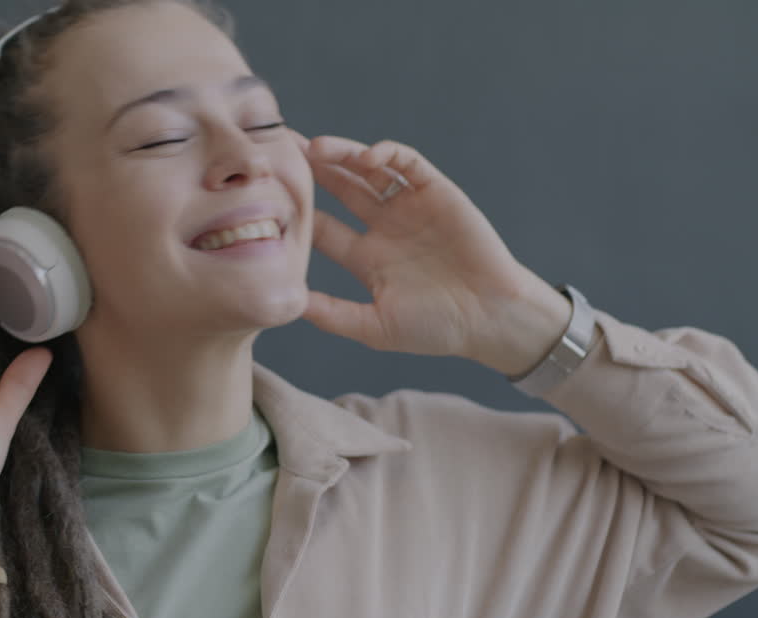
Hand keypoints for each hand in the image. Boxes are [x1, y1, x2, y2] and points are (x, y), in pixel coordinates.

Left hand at [295, 131, 570, 374]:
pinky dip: (389, 153)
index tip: (267, 195)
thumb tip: (285, 303)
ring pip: (370, 171)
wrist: (490, 319)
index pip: (322, 227)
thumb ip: (331, 315)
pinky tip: (369, 156)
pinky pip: (409, 163)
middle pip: (340, 189)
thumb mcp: (374, 327)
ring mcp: (410, 207)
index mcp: (365, 257)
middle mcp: (384, 226)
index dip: (298, 210)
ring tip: (318, 148)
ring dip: (345, 155)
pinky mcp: (437, 192)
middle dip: (313, 170)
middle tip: (284, 150)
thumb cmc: (435, 329)